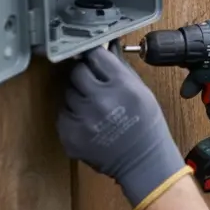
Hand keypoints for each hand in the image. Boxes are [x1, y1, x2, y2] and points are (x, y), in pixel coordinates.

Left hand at [57, 46, 190, 209]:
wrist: (142, 160)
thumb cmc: (146, 123)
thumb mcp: (141, 90)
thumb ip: (120, 69)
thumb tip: (103, 48)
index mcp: (121, 84)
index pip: (94, 56)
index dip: (94, 57)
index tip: (94, 60)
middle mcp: (100, 99)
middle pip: (76, 73)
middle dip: (84, 76)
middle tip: (94, 86)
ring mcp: (83, 119)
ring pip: (68, 93)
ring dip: (78, 96)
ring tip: (94, 108)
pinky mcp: (70, 135)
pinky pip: (63, 114)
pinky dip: (73, 116)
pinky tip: (88, 122)